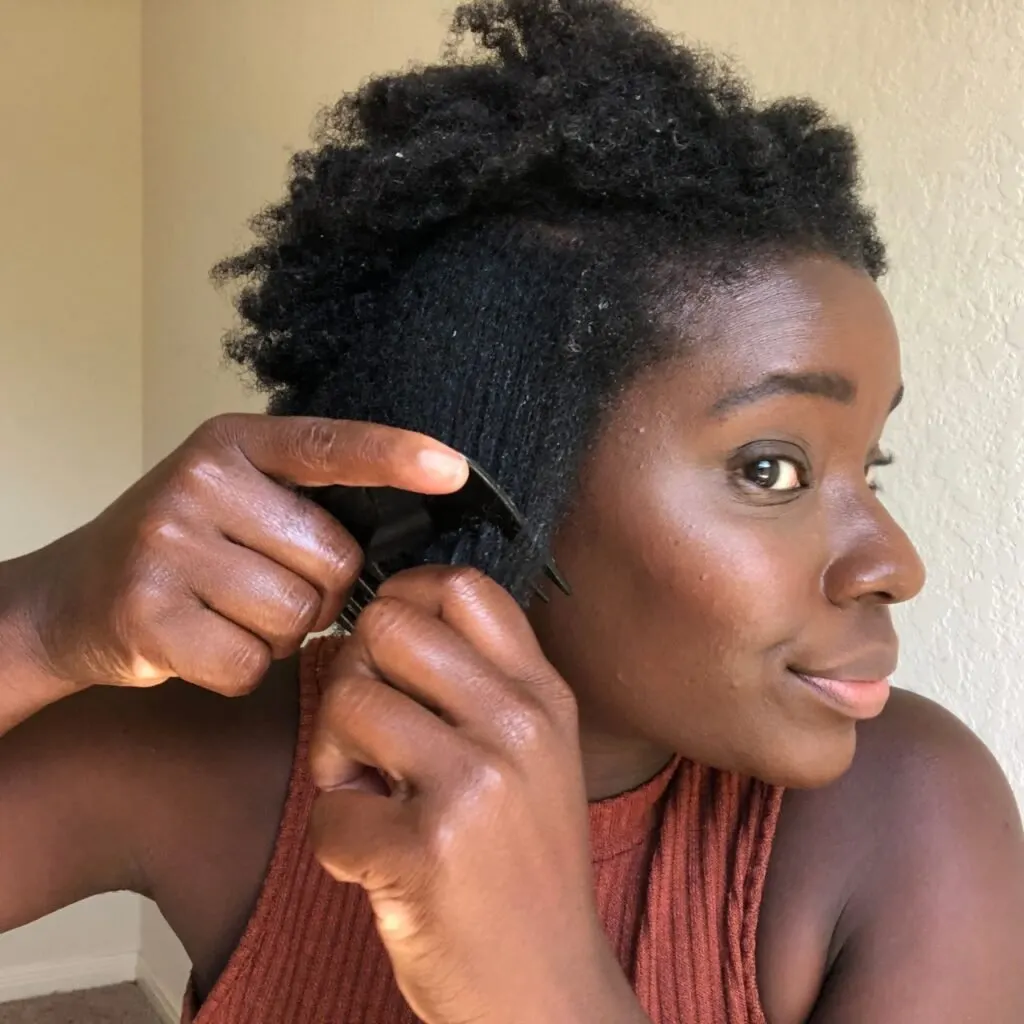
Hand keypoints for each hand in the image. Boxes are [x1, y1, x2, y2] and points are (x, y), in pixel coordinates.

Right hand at [16, 414, 467, 694]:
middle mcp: (200, 482)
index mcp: (234, 444)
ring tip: (228, 613)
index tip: (452, 468)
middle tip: (263, 587)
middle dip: (318, 591)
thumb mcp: (233, 498)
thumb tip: (402, 525)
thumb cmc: (179, 550)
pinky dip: (240, 669)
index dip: (395, 455)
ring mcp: (168, 545)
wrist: (70, 596)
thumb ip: (303, 500)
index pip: (329, 445)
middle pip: (333, 560)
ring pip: (297, 616)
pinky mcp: (148, 613)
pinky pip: (251, 662)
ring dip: (278, 633)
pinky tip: (204, 644)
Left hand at [308, 566, 647, 1023]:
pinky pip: (328, 808)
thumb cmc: (523, 870)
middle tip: (366, 732)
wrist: (547, 993)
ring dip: (334, 756)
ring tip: (373, 797)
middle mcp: (519, 726)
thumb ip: (483, 686)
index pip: (464, 588)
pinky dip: (335, 838)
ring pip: (346, 702)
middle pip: (389, 627)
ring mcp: (476, 785)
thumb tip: (389, 622)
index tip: (384, 642)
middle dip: (353, 673)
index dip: (403, 595)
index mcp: (544, 697)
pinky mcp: (426, 850)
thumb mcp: (535, 759)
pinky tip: (378, 860)